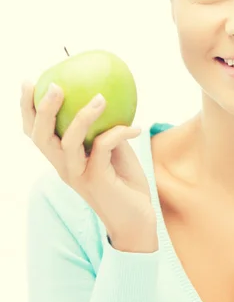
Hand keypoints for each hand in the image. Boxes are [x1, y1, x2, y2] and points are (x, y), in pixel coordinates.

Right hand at [20, 81, 157, 250]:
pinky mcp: (97, 180)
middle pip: (41, 137)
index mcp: (62, 159)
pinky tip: (135, 127)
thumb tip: (106, 96)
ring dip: (83, 116)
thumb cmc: (125, 182)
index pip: (36, 133)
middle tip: (55, 86)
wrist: (138, 220)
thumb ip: (103, 129)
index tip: (29, 82)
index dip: (27, 109)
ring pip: (68, 142)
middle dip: (43, 109)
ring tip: (100, 97)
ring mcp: (79, 176)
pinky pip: (104, 146)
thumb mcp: (113, 150)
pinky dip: (119, 132)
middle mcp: (64, 168)